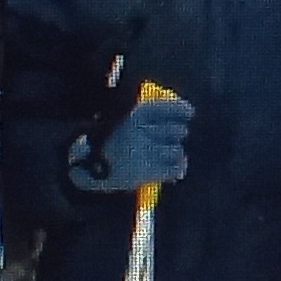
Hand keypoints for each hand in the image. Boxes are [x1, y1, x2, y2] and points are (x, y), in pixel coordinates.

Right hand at [74, 92, 193, 194]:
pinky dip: (178, 169)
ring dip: (177, 154)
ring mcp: (143, 152)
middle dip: (178, 134)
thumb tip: (179, 116)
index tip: (190, 112)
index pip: (166, 108)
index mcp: (134, 115)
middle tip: (176, 137)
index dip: (181, 109)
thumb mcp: (124, 121)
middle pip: (177, 130)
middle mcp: (140, 131)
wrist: (90, 168)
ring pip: (177, 151)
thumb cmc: (111, 143)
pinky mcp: (145, 172)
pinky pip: (174, 169)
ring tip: (172, 156)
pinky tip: (176, 171)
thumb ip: (147, 117)